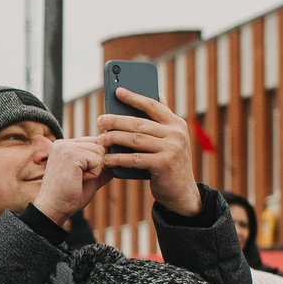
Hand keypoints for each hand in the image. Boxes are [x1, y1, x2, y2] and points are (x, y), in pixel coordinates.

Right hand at [30, 135, 109, 225]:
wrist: (54, 209)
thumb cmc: (69, 196)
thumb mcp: (90, 177)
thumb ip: (102, 166)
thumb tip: (119, 160)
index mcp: (64, 145)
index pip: (93, 142)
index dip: (95, 160)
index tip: (82, 176)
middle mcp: (63, 143)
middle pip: (99, 145)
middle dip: (96, 165)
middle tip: (79, 178)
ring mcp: (66, 147)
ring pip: (100, 151)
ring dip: (95, 170)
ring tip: (78, 179)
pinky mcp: (71, 154)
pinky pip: (97, 160)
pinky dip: (94, 174)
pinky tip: (79, 180)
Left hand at [95, 85, 201, 216]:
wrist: (182, 193)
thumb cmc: (170, 163)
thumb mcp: (171, 139)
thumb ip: (163, 120)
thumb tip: (157, 94)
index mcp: (176, 124)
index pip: (153, 105)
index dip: (134, 97)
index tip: (118, 90)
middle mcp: (176, 134)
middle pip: (139, 123)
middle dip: (116, 120)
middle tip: (100, 121)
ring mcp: (171, 149)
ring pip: (135, 139)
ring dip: (114, 139)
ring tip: (100, 140)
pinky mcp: (164, 165)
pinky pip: (135, 159)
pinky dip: (119, 158)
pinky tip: (108, 158)